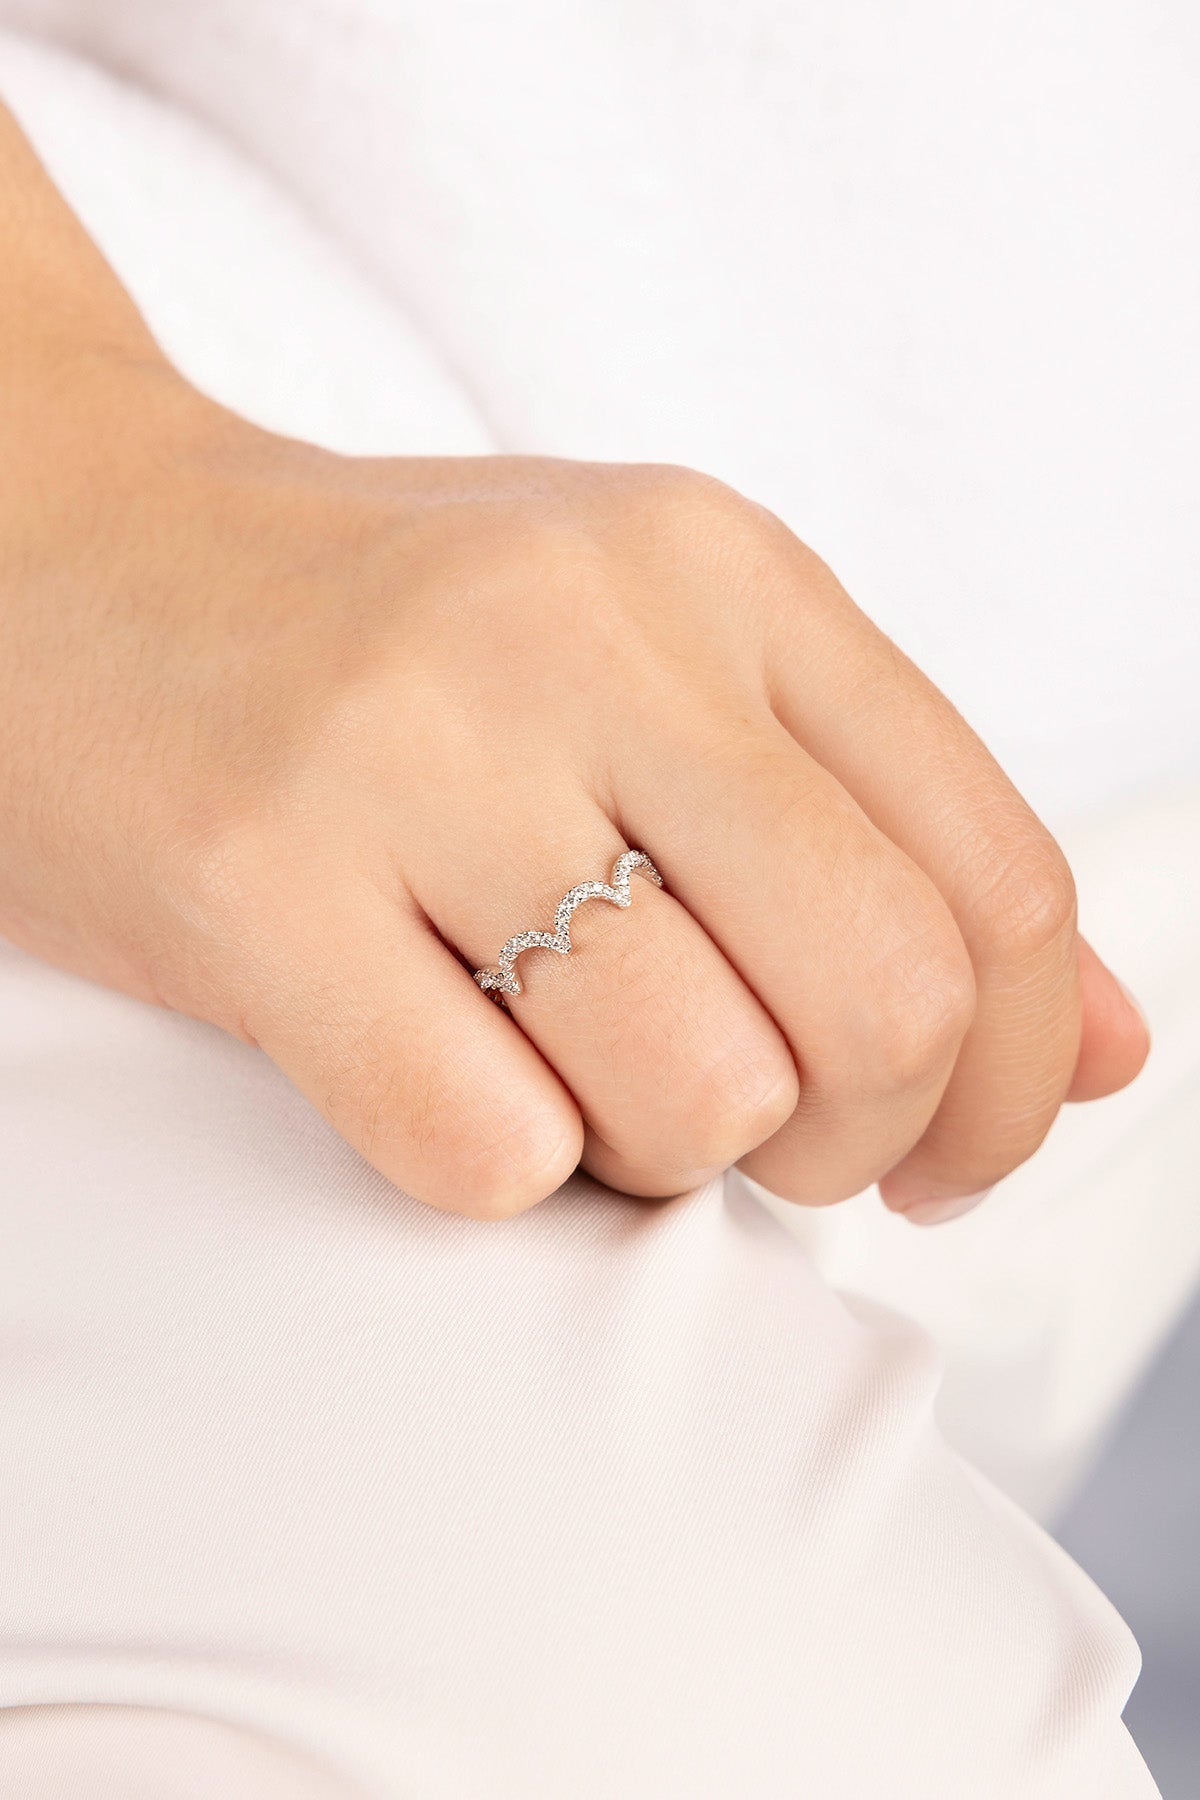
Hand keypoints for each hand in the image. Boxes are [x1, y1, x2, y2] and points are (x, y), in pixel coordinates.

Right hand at [0, 107, 1147, 1220]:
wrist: (56, 553)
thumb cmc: (380, 640)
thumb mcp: (662, 667)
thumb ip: (889, 836)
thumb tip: (1115, 1051)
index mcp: (722, 574)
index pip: (999, 878)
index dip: (1019, 1070)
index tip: (949, 1148)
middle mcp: (591, 634)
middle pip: (887, 999)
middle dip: (858, 1137)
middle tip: (763, 1134)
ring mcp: (416, 748)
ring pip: (699, 1097)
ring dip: (662, 1160)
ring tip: (574, 1082)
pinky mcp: (256, 880)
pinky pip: (490, 1153)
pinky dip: (501, 1172)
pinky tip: (441, 1075)